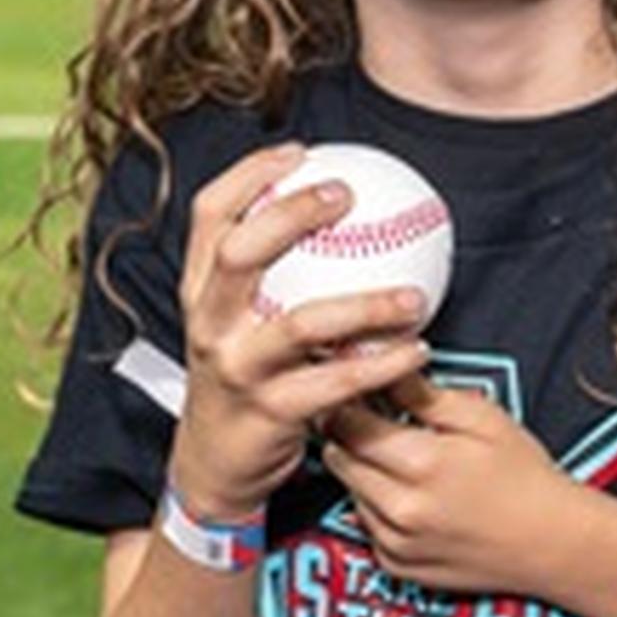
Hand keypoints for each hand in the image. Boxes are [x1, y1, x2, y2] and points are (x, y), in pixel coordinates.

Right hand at [165, 144, 434, 520]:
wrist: (216, 464)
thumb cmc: (243, 377)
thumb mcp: (236, 320)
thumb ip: (268, 274)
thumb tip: (334, 213)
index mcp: (200, 292)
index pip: (209, 216)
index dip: (248, 176)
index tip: (298, 152)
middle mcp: (210, 324)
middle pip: (239, 254)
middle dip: (292, 215)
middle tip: (347, 196)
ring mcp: (238, 368)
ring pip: (301, 324)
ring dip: (365, 304)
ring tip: (415, 295)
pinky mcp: (270, 412)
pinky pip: (336, 382)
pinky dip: (382, 365)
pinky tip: (417, 350)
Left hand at [320, 376, 579, 596]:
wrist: (552, 543)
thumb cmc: (525, 477)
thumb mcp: (481, 417)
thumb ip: (422, 393)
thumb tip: (381, 367)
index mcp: (421, 463)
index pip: (347, 421)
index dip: (347, 399)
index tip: (356, 389)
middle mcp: (400, 508)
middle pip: (339, 457)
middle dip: (349, 433)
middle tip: (374, 418)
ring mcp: (396, 542)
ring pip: (349, 490)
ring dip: (363, 470)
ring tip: (401, 458)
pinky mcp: (397, 565)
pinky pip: (365, 525)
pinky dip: (377, 506)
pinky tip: (410, 495)